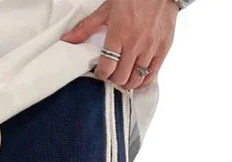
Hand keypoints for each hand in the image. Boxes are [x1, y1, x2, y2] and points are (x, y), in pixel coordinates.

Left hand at [61, 0, 177, 90]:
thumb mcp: (106, 9)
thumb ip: (86, 27)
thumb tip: (67, 40)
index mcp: (119, 33)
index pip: (107, 67)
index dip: (101, 74)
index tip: (100, 71)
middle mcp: (136, 43)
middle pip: (121, 77)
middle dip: (113, 80)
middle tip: (111, 74)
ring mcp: (151, 47)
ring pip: (136, 80)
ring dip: (127, 82)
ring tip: (123, 76)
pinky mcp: (164, 48)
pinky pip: (152, 75)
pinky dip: (142, 81)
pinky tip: (137, 77)